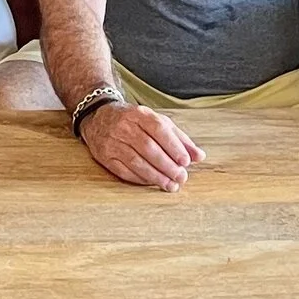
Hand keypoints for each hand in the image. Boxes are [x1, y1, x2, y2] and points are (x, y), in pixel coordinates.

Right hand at [80, 99, 206, 190]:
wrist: (99, 117)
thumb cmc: (135, 122)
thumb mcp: (157, 122)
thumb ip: (179, 138)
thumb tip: (199, 156)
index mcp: (139, 114)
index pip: (158, 129)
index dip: (173, 146)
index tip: (186, 161)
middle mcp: (124, 126)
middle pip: (147, 147)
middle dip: (167, 165)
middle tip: (181, 177)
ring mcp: (112, 141)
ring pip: (136, 161)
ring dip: (155, 176)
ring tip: (170, 185)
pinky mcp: (104, 155)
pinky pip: (123, 170)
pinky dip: (140, 179)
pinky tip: (152, 183)